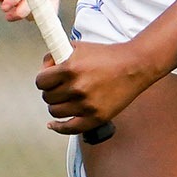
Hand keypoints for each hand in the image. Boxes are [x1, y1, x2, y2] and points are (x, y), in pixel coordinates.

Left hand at [34, 41, 154, 135]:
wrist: (135, 66)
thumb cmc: (108, 56)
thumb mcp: (79, 47)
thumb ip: (57, 55)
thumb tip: (44, 68)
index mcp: (70, 68)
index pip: (41, 81)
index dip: (43, 80)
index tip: (48, 80)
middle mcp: (77, 87)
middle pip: (48, 97)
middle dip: (51, 92)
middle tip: (60, 88)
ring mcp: (86, 105)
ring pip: (55, 112)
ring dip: (57, 106)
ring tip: (65, 100)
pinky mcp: (96, 117)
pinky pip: (69, 128)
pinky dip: (58, 128)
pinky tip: (53, 125)